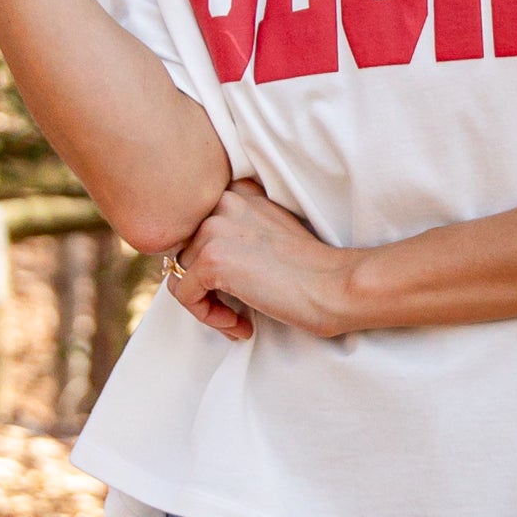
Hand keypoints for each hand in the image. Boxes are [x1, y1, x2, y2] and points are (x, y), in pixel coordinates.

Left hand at [163, 178, 358, 344]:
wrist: (336, 286)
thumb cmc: (310, 270)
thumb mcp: (267, 233)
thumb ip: (234, 233)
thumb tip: (191, 261)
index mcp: (237, 193)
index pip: (196, 229)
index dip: (207, 263)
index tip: (234, 286)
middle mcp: (222, 203)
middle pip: (184, 252)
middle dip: (205, 286)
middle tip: (236, 309)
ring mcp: (214, 229)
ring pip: (180, 274)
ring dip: (206, 304)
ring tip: (238, 318)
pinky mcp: (211, 260)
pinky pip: (184, 296)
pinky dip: (207, 317)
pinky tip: (239, 324)